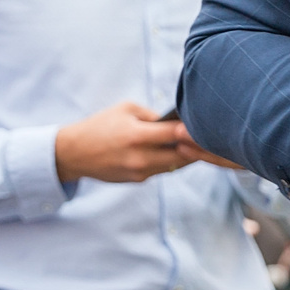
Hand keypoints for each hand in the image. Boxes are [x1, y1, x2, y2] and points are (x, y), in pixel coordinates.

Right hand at [54, 100, 214, 184]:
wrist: (74, 153)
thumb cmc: (102, 124)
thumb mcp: (127, 109)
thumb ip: (154, 116)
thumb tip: (179, 121)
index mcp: (137, 136)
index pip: (176, 135)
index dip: (195, 131)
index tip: (211, 124)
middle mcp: (140, 157)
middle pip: (182, 155)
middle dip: (198, 146)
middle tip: (215, 134)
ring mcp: (139, 172)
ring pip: (176, 165)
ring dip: (188, 154)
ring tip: (202, 141)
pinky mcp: (137, 180)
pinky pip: (163, 170)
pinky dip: (173, 160)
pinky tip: (181, 149)